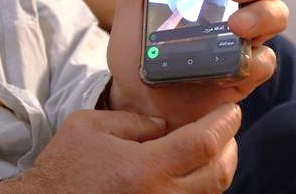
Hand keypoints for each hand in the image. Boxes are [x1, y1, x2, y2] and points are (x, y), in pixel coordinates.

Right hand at [0, 103, 239, 193]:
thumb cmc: (64, 167)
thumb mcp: (91, 126)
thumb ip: (133, 121)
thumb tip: (164, 125)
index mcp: (145, 168)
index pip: (204, 143)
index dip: (224, 123)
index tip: (231, 109)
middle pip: (218, 174)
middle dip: (229, 146)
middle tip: (227, 127)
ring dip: (219, 168)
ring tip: (215, 148)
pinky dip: (201, 187)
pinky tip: (194, 172)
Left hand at [106, 0, 287, 129]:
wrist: (137, 105)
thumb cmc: (138, 55)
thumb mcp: (130, 14)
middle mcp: (231, 8)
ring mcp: (241, 40)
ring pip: (275, 16)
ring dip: (262, 16)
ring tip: (237, 25)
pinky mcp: (243, 73)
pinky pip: (265, 61)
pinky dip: (257, 58)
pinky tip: (240, 61)